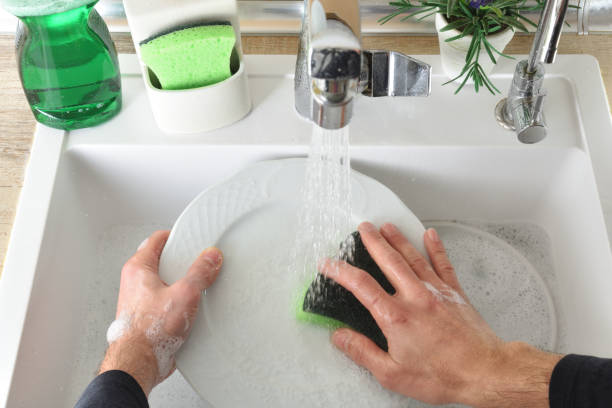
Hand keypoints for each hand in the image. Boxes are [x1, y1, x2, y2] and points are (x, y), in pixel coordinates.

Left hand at [99, 231, 222, 394]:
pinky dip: (179, 303)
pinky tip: (191, 310)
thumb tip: (211, 257)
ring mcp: (140, 300)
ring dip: (182, 285)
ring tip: (196, 289)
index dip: (177, 237)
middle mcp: (135, 282)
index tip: (192, 239)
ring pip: (166, 283)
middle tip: (199, 265)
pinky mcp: (148, 317)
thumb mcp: (184, 294)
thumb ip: (200, 272)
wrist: (139, 363)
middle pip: (163, 261)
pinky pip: (166, 302)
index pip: (158, 240)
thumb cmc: (148, 332)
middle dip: (183, 263)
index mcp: (138, 268)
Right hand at [322, 222, 561, 407]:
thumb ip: (362, 352)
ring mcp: (436, 292)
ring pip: (413, 258)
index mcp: (395, 316)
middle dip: (373, 241)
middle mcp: (415, 297)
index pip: (361, 285)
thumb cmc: (442, 375)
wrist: (484, 372)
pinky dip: (436, 248)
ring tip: (387, 226)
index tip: (328, 263)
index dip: (340, 271)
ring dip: (398, 239)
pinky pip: (443, 264)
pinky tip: (430, 235)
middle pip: (389, 260)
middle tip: (363, 227)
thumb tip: (340, 337)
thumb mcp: (392, 374)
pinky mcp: (455, 293)